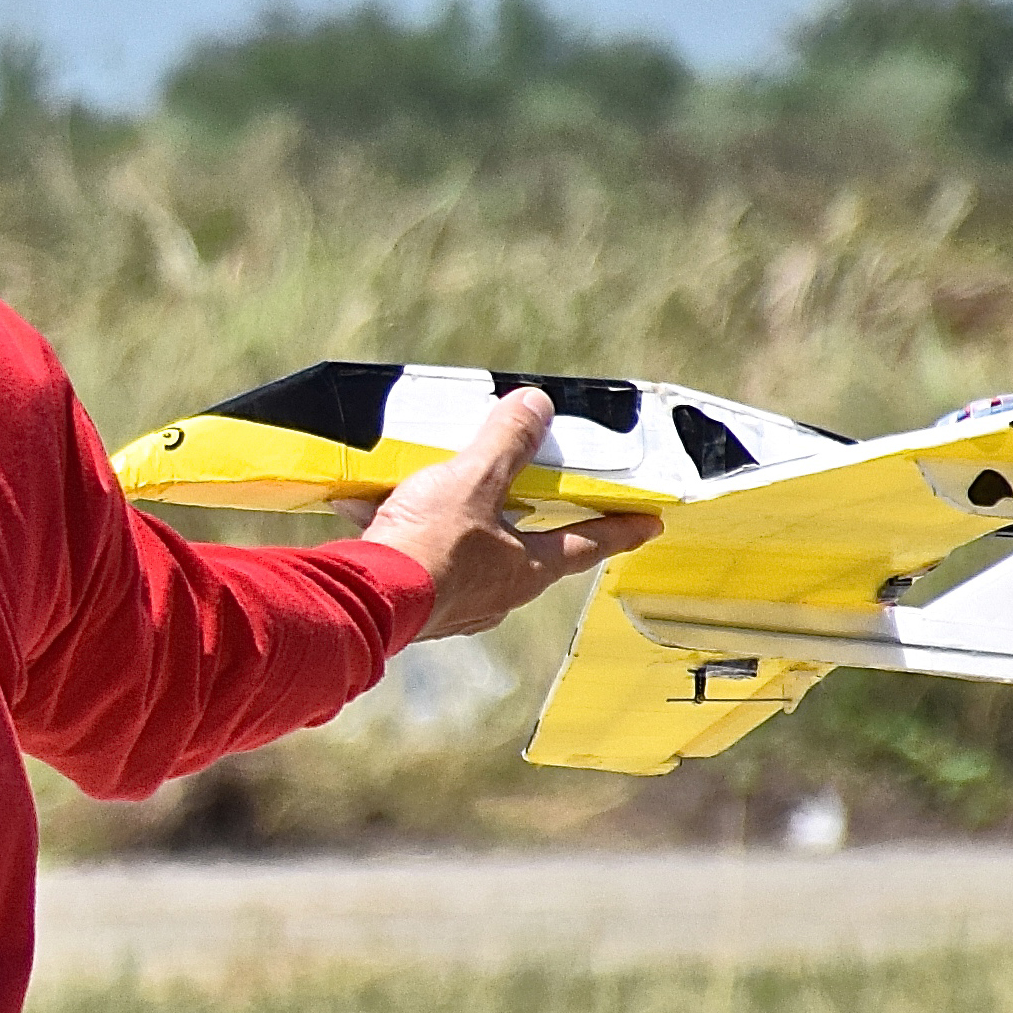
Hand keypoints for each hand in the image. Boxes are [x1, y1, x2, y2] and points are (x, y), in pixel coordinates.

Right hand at [356, 388, 657, 639]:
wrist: (363, 599)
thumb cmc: (430, 547)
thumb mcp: (474, 479)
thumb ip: (508, 442)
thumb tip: (537, 407)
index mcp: (526, 569)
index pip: (587, 543)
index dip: (620, 528)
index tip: (650, 524)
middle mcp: (498, 594)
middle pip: (526, 549)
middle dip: (526, 520)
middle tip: (531, 496)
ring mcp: (456, 604)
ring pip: (471, 555)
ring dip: (460, 524)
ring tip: (436, 492)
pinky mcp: (416, 606)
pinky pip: (423, 562)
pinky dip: (410, 535)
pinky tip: (379, 512)